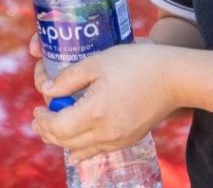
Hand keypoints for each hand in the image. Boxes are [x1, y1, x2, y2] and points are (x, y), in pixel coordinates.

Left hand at [30, 43, 178, 163]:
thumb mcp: (97, 62)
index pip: (57, 127)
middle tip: (39, 119)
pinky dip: (82, 147)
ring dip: (63, 141)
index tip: (37, 108)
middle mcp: (105, 133)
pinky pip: (98, 150)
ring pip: (80, 150)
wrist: (175, 78)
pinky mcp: (129, 140)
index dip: (43, 119)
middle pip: (65, 142)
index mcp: (94, 112)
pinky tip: (77, 142)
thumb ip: (68, 78)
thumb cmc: (137, 63)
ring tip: (54, 128)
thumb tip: (47, 90)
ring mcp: (118, 140)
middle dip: (48, 131)